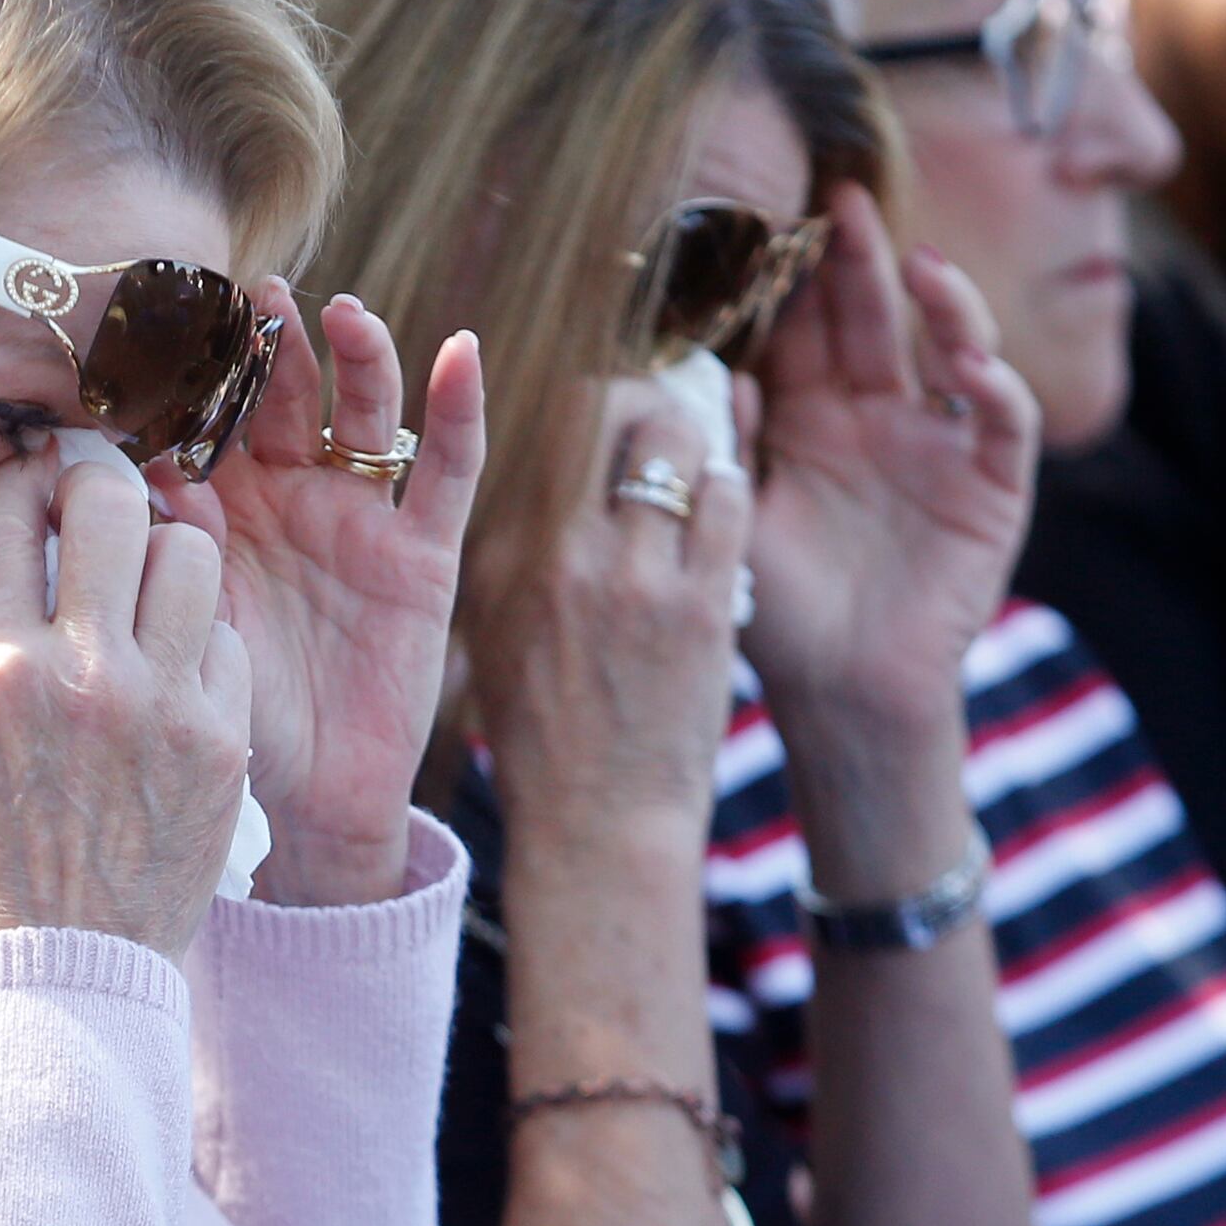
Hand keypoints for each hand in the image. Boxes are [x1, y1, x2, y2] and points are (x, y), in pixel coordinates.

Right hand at [0, 449, 252, 957]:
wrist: (62, 968)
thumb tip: (10, 549)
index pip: (7, 519)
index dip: (22, 475)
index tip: (33, 469)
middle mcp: (80, 676)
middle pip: (111, 504)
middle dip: (101, 478)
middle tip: (98, 488)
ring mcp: (162, 707)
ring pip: (189, 554)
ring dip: (163, 552)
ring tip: (145, 580)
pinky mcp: (223, 743)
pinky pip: (224, 639)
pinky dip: (198, 637)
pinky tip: (175, 665)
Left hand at [183, 289, 483, 907]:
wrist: (303, 804)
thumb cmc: (223, 720)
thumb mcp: (184, 630)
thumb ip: (166, 555)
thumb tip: (133, 475)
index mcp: (215, 507)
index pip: (206, 415)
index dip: (194, 370)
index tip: (168, 321)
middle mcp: (287, 496)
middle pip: (283, 396)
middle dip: (269, 345)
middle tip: (248, 298)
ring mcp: (357, 516)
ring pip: (362, 413)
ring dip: (356, 357)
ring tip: (337, 314)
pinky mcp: (423, 550)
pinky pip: (447, 469)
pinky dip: (459, 409)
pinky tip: (460, 351)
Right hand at [468, 379, 749, 850]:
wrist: (598, 825)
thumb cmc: (547, 736)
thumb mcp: (497, 636)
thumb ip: (516, 552)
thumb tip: (557, 473)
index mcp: (496, 556)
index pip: (538, 428)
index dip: (584, 406)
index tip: (604, 420)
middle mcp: (555, 554)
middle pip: (604, 408)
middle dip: (641, 399)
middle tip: (660, 420)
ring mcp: (630, 578)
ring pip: (674, 440)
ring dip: (695, 437)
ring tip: (698, 458)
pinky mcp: (698, 606)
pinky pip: (727, 500)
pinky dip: (730, 487)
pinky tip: (723, 505)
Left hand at [740, 184, 1037, 732]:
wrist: (842, 694)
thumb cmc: (778, 615)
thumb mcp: (738, 523)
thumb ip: (724, 449)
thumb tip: (702, 372)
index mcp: (809, 419)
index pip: (807, 331)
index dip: (796, 280)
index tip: (768, 221)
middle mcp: (877, 417)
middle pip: (874, 322)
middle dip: (859, 261)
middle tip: (840, 199)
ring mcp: (939, 445)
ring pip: (950, 350)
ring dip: (942, 304)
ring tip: (917, 264)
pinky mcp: (991, 486)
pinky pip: (1002, 423)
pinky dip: (993, 387)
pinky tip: (968, 364)